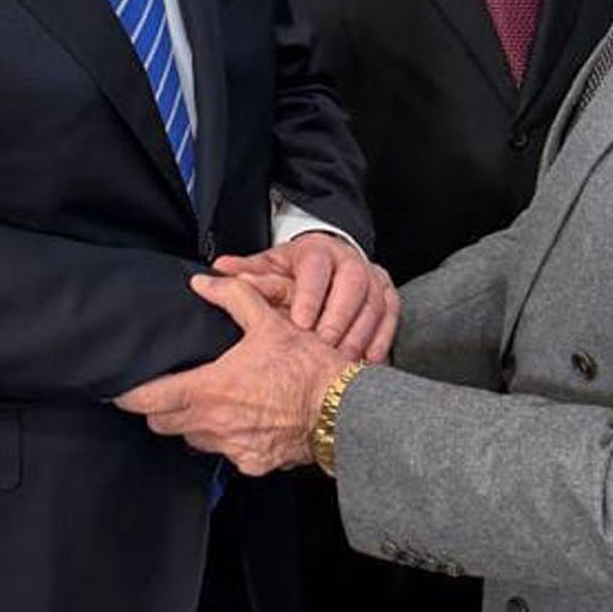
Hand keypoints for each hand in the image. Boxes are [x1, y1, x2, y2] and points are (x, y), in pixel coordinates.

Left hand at [116, 273, 349, 474]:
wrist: (343, 410)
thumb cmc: (308, 367)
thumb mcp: (269, 322)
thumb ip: (233, 298)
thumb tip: (203, 283)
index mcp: (210, 389)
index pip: (149, 400)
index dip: (128, 396)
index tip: (119, 392)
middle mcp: (214, 424)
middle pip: (163, 424)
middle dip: (159, 410)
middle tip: (165, 393)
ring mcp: (233, 447)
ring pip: (194, 440)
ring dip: (195, 424)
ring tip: (210, 404)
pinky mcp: (252, 463)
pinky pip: (227, 454)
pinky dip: (229, 439)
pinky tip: (245, 421)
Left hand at [213, 231, 397, 363]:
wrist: (332, 262)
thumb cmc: (297, 272)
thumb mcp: (272, 268)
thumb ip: (251, 272)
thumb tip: (220, 269)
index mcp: (318, 251)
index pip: (317, 268)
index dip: (311, 295)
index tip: (301, 322)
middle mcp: (349, 261)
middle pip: (353, 284)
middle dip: (339, 316)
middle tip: (324, 345)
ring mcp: (373, 276)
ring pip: (374, 302)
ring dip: (360, 332)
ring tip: (344, 359)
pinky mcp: (389, 293)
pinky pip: (392, 315)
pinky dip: (382, 338)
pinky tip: (370, 360)